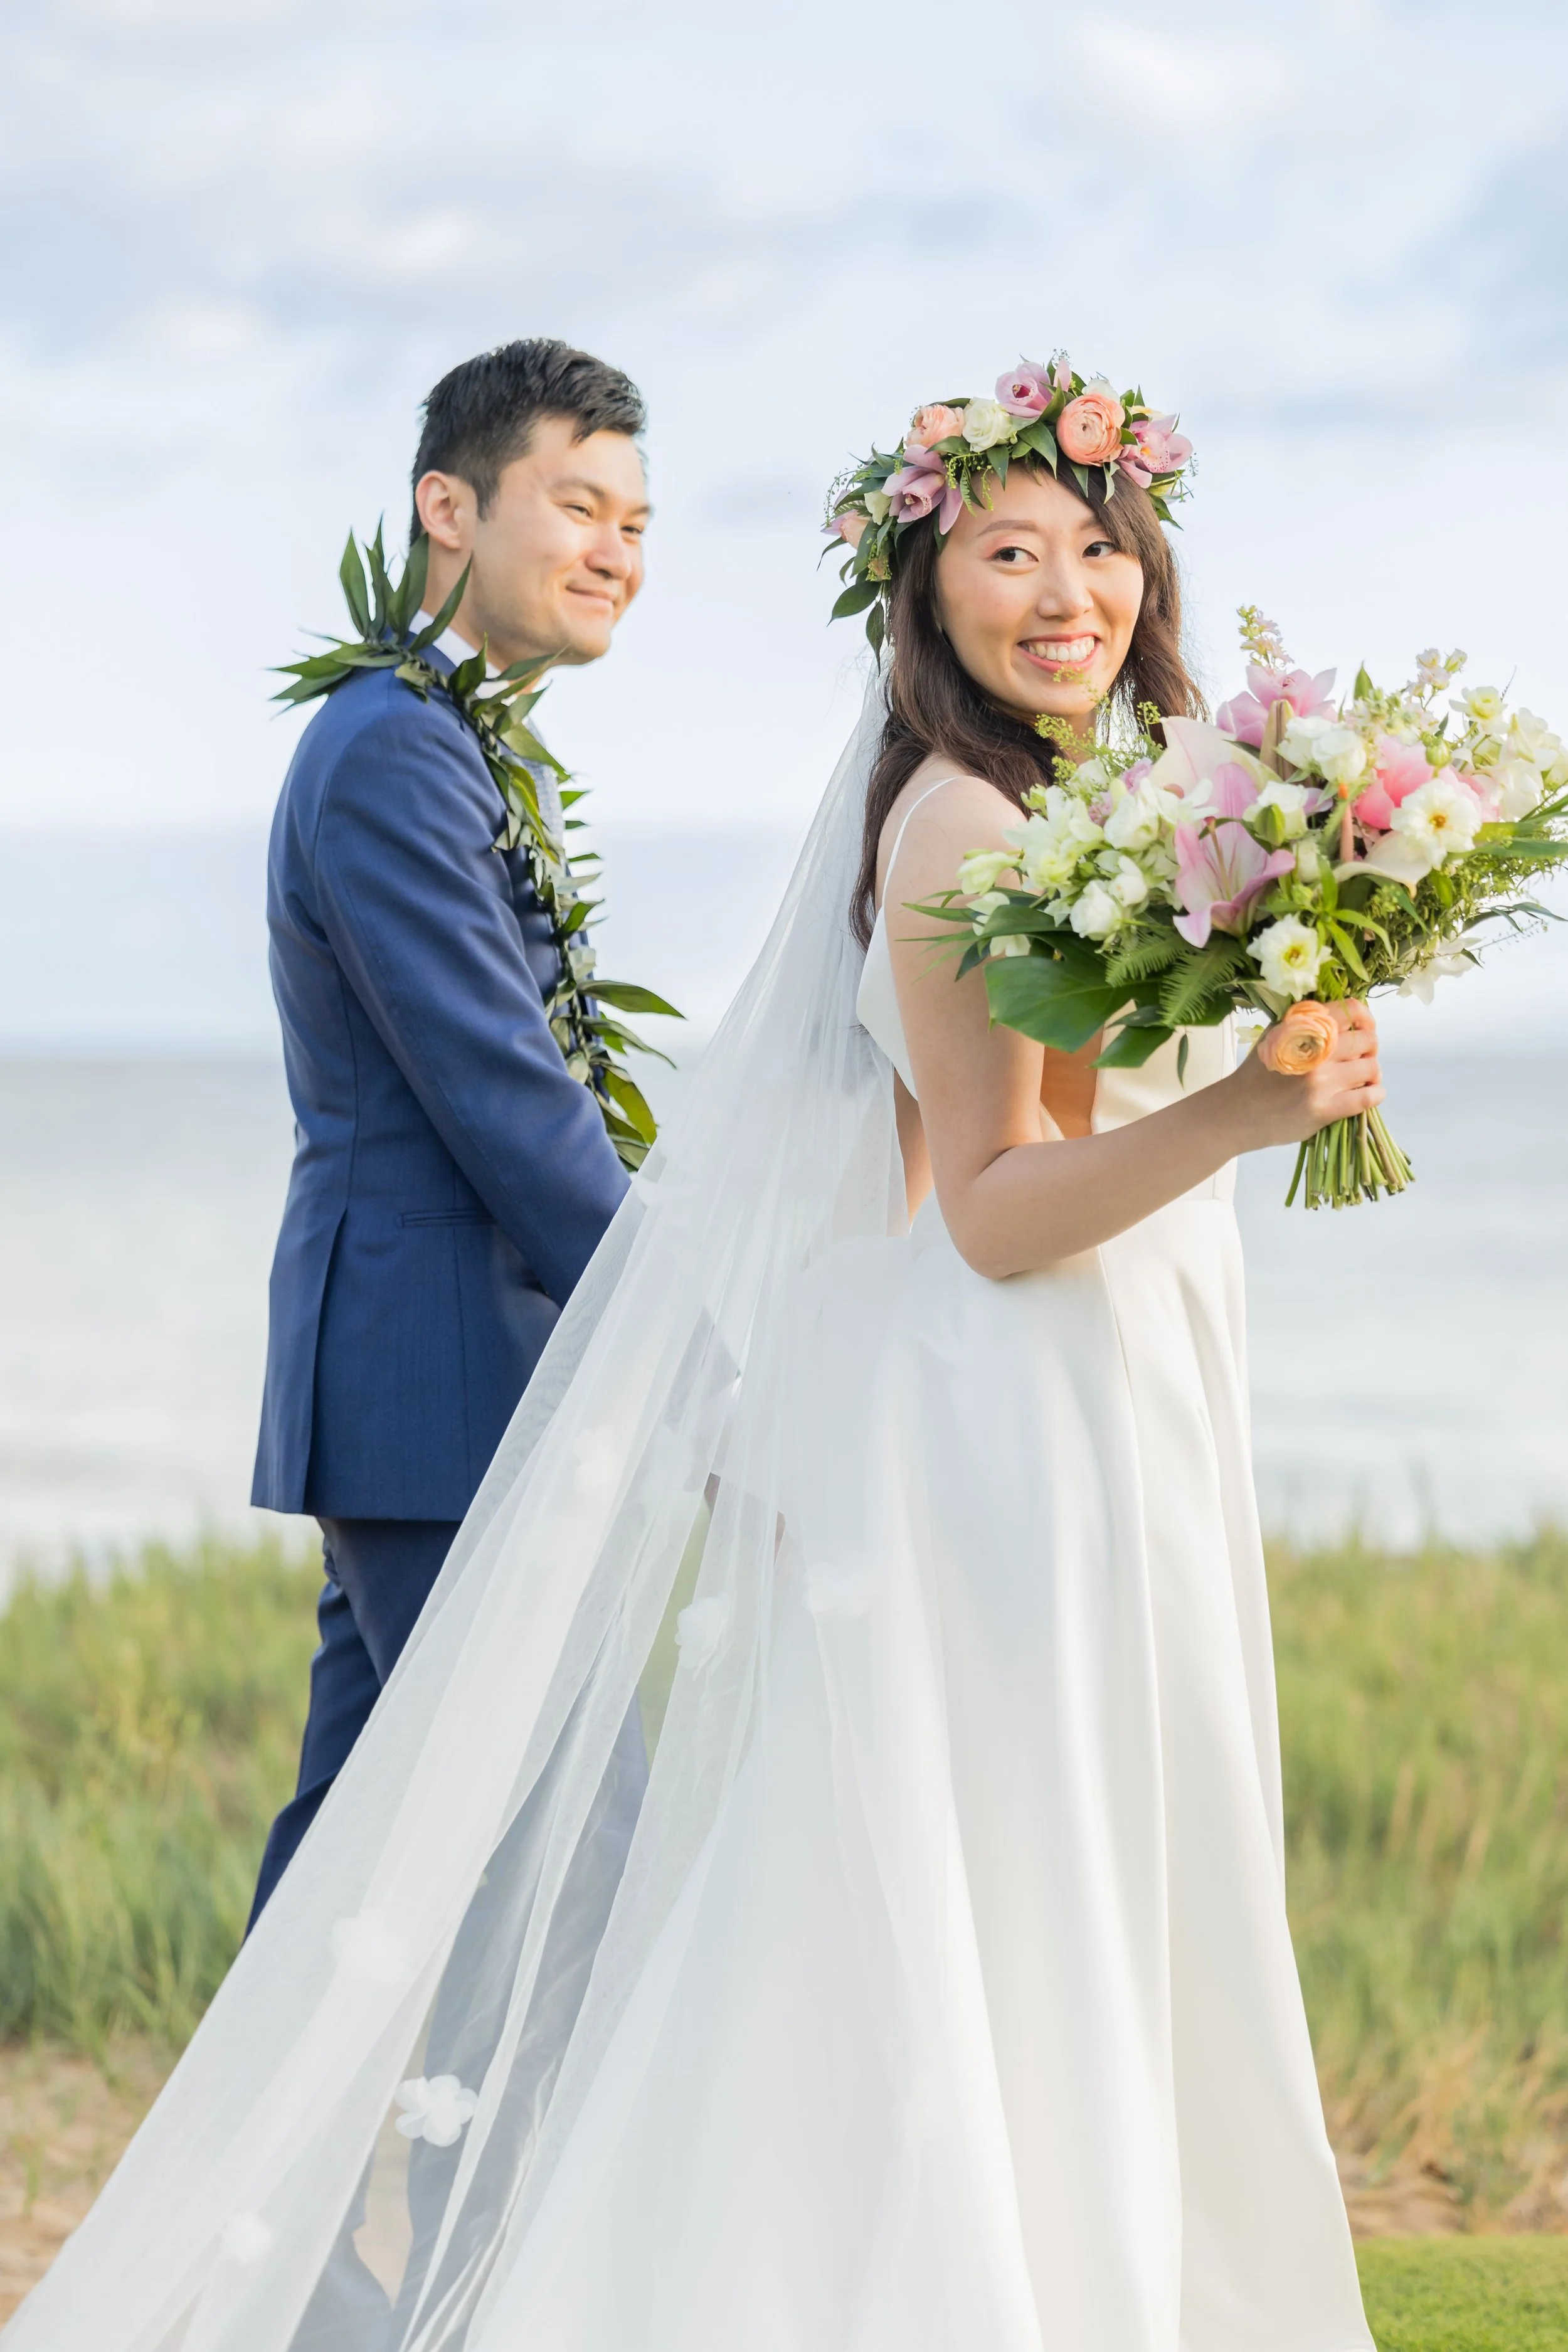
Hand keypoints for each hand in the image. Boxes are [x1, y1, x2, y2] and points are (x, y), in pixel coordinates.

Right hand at [1228, 1000, 1383, 1149]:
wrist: (1235, 1112)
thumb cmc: (1257, 1075)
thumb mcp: (1274, 1036)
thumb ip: (1304, 1022)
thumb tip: (1343, 1017)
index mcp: (1302, 1027)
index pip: (1350, 1010)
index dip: (1365, 1019)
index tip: (1364, 1030)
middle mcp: (1313, 1049)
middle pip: (1367, 1040)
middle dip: (1370, 1049)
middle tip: (1360, 1059)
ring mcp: (1320, 1080)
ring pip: (1371, 1068)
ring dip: (1372, 1074)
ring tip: (1361, 1080)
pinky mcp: (1324, 1108)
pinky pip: (1368, 1097)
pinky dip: (1375, 1094)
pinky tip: (1367, 1094)